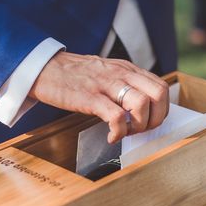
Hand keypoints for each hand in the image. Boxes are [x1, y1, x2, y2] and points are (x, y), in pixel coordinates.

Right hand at [30, 52, 169, 143]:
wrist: (43, 68)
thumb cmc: (74, 74)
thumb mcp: (106, 71)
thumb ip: (124, 83)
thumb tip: (141, 105)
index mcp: (127, 69)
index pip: (161, 87)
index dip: (161, 110)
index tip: (149, 122)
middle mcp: (121, 74)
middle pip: (159, 94)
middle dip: (156, 118)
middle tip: (141, 129)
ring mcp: (106, 85)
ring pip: (142, 104)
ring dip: (139, 126)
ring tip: (125, 133)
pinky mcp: (90, 98)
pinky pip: (116, 118)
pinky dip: (118, 133)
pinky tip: (110, 137)